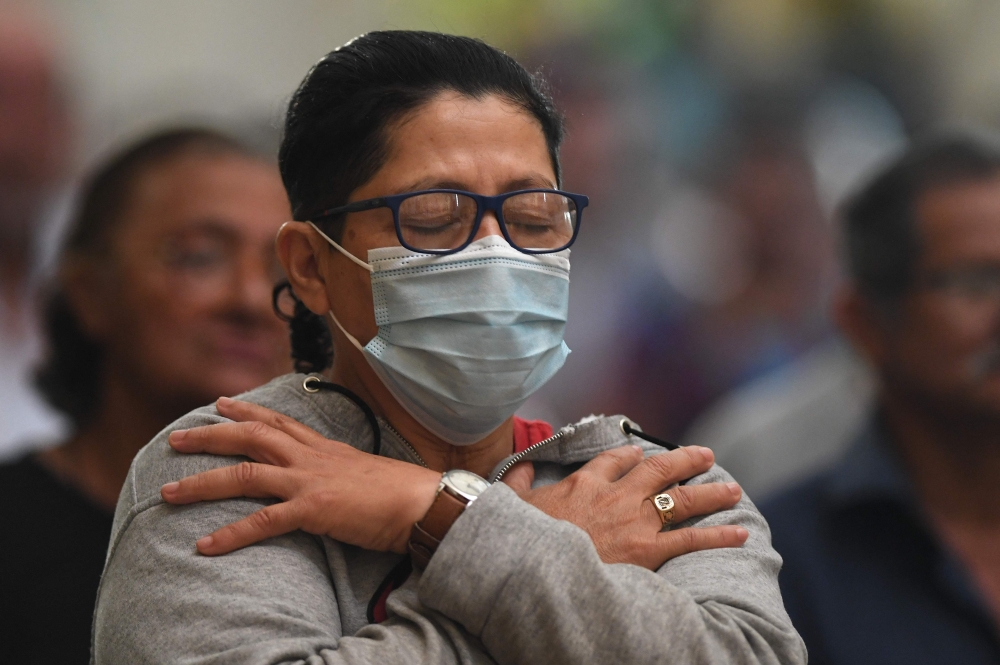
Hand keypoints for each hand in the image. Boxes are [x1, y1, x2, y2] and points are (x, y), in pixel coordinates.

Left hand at [161, 397, 441, 555]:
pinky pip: (262, 522)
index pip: (278, 421)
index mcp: (324, 447)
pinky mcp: (313, 509)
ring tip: (168, 492)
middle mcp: (311, 457)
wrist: (421, 501)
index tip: (219, 404)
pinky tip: (205, 545)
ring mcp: (309, 481)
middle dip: (210, 436)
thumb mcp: (362, 471)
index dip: (246, 411)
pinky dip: (230, 535)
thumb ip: (338, 470)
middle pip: (251, 436)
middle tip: (176, 439)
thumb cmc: (400, 491)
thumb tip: (330, 478)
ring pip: (245, 473)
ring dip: (202, 483)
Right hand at [503, 445, 746, 569]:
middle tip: (705, 456)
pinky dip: (718, 536)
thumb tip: (523, 467)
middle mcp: (616, 495)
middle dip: (686, 461)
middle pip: (659, 470)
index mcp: (585, 482)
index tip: (641, 453)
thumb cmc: (521, 533)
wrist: (531, 563)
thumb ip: (520, 481)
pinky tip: (739, 533)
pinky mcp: (646, 550)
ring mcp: (634, 521)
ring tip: (732, 488)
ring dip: (710, 492)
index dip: (632, 455)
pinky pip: (690, 539)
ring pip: (681, 498)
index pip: (616, 460)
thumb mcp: (514, 500)